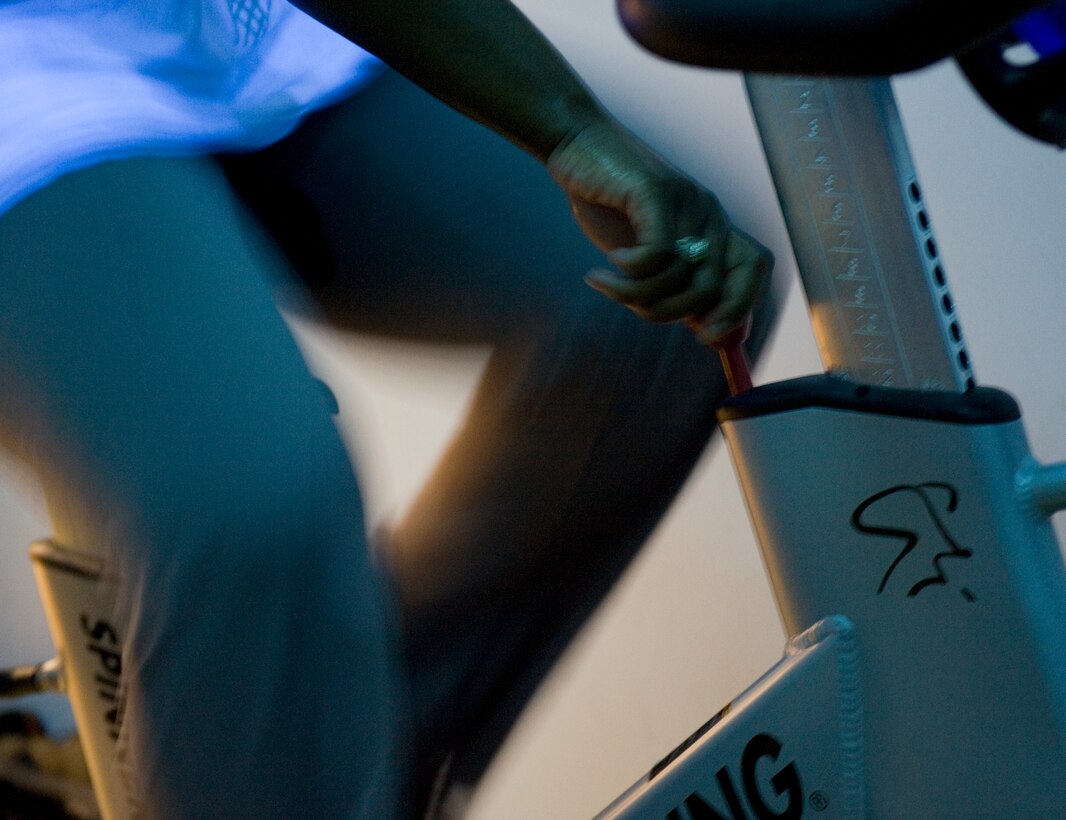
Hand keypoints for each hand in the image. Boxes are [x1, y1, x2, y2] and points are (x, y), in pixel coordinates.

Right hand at [547, 120, 772, 342]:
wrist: (577, 143)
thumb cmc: (609, 200)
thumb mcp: (645, 247)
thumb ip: (674, 281)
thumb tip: (707, 331)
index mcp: (713, 225)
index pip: (753, 269)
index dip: (739, 309)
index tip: (704, 337)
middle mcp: (708, 213)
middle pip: (711, 288)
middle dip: (671, 314)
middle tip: (635, 308)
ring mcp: (685, 201)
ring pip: (678, 278)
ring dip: (636, 295)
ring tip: (607, 284)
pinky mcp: (656, 191)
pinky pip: (656, 255)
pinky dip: (628, 272)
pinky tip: (607, 264)